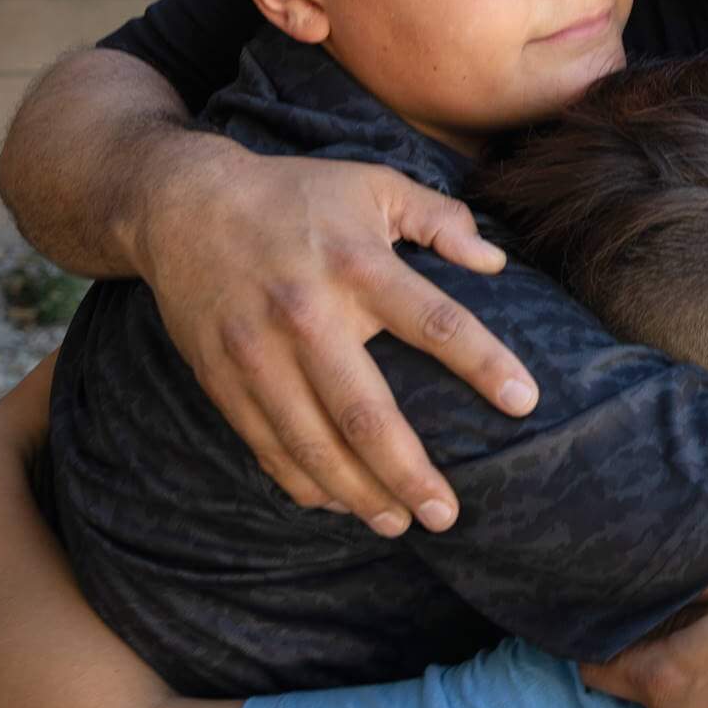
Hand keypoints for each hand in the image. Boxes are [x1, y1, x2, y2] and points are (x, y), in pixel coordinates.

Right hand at [136, 138, 538, 535]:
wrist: (182, 204)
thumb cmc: (296, 195)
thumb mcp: (374, 183)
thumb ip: (441, 218)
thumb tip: (497, 261)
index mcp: (357, 265)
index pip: (435, 322)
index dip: (484, 363)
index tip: (524, 402)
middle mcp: (307, 315)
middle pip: (365, 413)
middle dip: (409, 472)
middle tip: (448, 514)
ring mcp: (258, 354)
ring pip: (312, 444)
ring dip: (358, 494)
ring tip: (399, 524)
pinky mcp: (222, 379)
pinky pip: (267, 447)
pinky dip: (304, 483)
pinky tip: (339, 504)